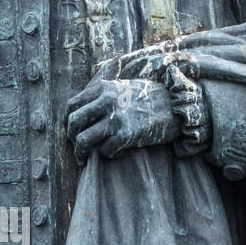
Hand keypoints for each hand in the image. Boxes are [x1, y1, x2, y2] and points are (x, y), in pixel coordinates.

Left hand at [66, 78, 180, 161]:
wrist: (176, 106)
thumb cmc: (150, 98)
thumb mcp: (123, 87)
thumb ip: (103, 94)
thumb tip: (83, 111)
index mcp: (103, 88)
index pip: (72, 106)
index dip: (69, 121)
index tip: (73, 130)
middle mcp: (106, 101)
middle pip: (73, 123)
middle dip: (71, 138)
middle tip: (78, 147)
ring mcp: (115, 119)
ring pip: (83, 140)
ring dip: (82, 152)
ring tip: (86, 158)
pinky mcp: (126, 135)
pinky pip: (104, 151)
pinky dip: (108, 155)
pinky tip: (117, 152)